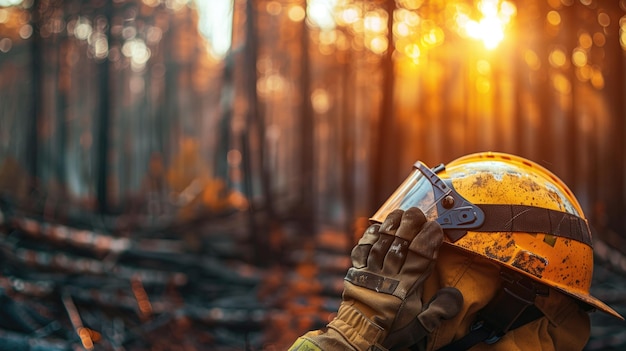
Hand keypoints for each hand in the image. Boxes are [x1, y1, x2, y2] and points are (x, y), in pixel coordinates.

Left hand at [328, 207, 462, 349]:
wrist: (359, 337)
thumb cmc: (391, 331)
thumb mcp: (419, 326)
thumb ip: (438, 310)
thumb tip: (456, 295)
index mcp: (406, 286)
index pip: (421, 255)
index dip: (429, 238)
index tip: (436, 227)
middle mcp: (389, 274)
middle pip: (401, 242)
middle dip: (410, 224)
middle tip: (417, 212)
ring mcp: (371, 271)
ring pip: (382, 242)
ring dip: (391, 225)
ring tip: (399, 212)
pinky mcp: (356, 272)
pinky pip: (361, 249)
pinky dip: (368, 237)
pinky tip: (375, 228)